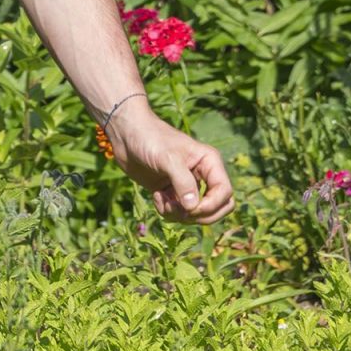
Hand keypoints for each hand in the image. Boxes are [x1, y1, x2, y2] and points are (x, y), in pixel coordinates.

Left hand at [106, 104, 235, 224]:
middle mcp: (203, 175)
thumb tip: (193, 208)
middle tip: (179, 211)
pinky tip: (156, 196)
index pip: (225, 193)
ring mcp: (187, 186)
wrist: (126, 135)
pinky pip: (178, 213)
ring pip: (196, 214)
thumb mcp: (168, 158)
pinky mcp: (171, 193)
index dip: (211, 206)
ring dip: (179, 215)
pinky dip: (167, 211)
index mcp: (209, 163)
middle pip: (217, 208)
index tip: (190, 208)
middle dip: (199, 215)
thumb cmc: (150, 139)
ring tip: (162, 201)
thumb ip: (183, 182)